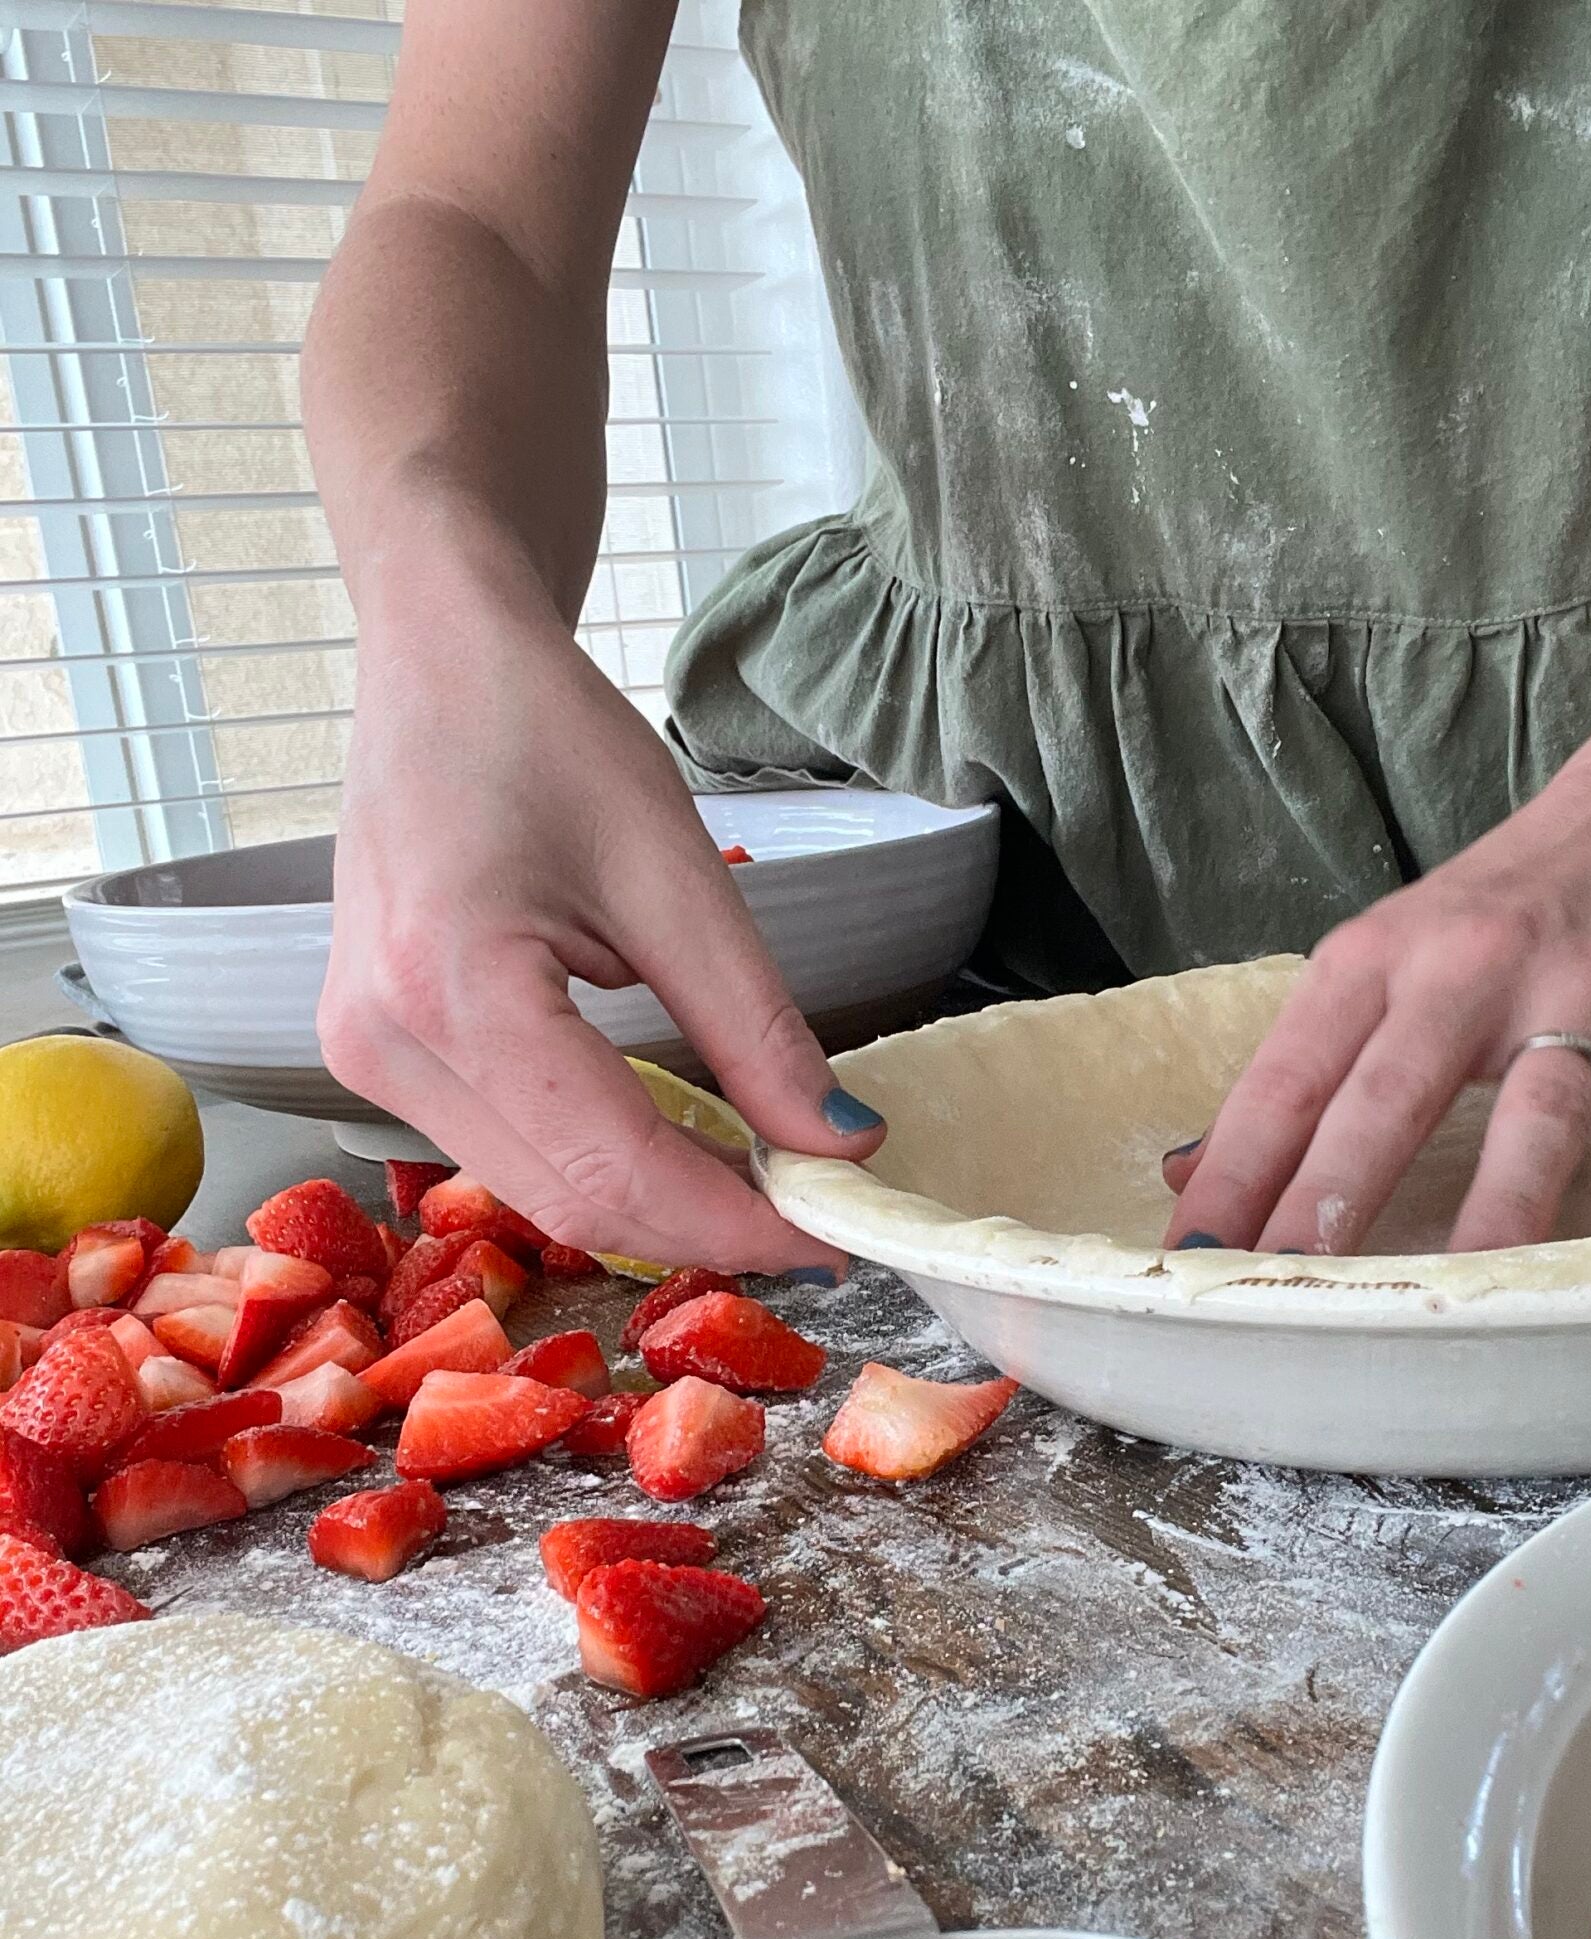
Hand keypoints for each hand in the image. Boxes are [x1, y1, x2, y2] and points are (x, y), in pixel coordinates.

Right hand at [318, 572, 881, 1273]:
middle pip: (571, 1200)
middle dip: (703, 1228)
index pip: (614, 1163)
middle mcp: (383, 1044)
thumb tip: (837, 1144)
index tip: (836, 1235)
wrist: (435, 659)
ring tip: (759, 1179)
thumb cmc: (542, 731)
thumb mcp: (676, 873)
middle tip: (815, 1218)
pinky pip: (507, 1150)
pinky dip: (602, 1161)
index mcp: (452, 987)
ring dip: (655, 1203)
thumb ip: (757, 1029)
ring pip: (537, 1191)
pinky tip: (680, 1140)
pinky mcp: (375, 1056)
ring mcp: (361, 1057)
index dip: (735, 1223)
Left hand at [1162, 767, 1590, 1255]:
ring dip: (1492, 1210)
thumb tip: (1189, 1175)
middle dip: (1330, 1198)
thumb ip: (1297, 1070)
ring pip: (1531, 1116)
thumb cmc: (1494, 910)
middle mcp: (1468, 972)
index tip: (1192, 1252)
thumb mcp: (1377, 960)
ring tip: (1450, 1299)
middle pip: (1389, 1098)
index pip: (1287, 1079)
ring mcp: (1579, 999)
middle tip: (1286, 1286)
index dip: (1236, 1169)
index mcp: (1373, 960)